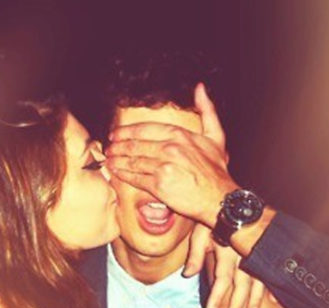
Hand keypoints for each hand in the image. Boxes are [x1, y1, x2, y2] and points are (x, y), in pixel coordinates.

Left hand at [106, 83, 236, 225]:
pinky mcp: (159, 186)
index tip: (116, 134)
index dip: (126, 131)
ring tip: (108, 159)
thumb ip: (206, 110)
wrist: (220, 198)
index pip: (144, 129)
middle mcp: (169, 149)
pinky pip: (136, 178)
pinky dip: (123, 175)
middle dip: (118, 146)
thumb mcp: (216, 136)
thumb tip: (200, 87)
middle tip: (109, 147)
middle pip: (135, 145)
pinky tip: (116, 173)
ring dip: (117, 160)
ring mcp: (163, 167)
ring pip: (133, 161)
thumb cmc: (216, 170)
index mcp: (179, 135)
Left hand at [184, 223, 266, 307]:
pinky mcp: (261, 251)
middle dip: (236, 306)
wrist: (234, 202)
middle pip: (241, 285)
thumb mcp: (200, 231)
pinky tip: (273, 301)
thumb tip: (188, 274)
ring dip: (254, 300)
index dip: (216, 297)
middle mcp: (243, 254)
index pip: (222, 279)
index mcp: (227, 251)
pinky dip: (270, 286)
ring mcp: (254, 252)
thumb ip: (195, 253)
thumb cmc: (213, 217)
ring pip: (257, 280)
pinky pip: (268, 271)